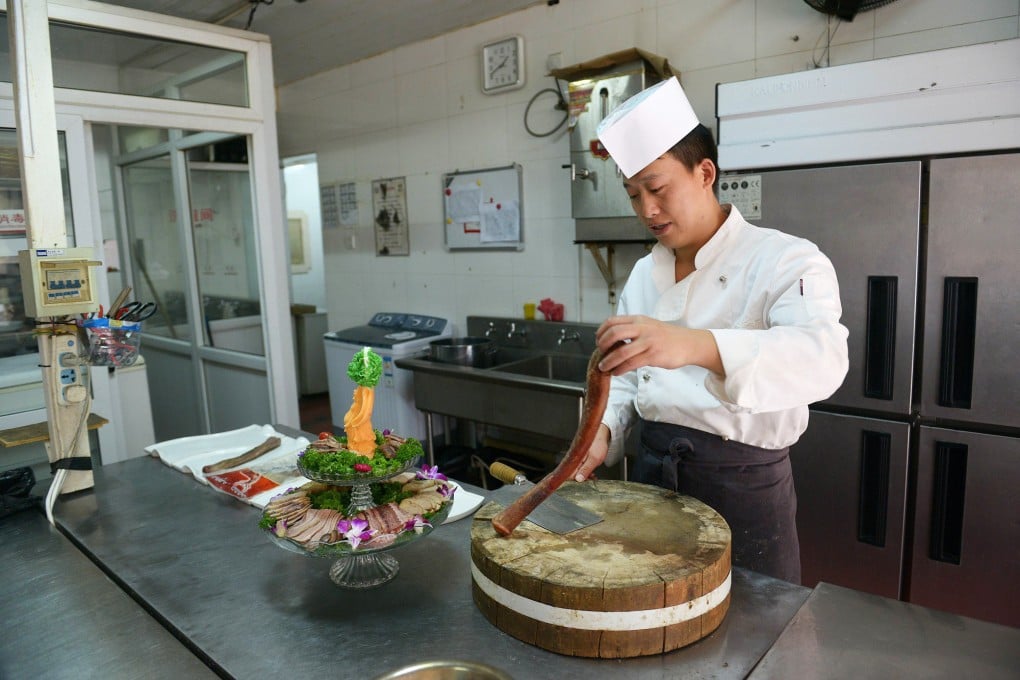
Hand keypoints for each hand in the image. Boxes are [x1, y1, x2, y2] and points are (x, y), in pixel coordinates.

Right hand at [574, 424, 609, 481]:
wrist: (601, 435)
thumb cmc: (597, 444)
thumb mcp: (594, 459)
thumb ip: (586, 469)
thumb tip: (578, 479)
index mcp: (574, 460)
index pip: (568, 475)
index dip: (573, 482)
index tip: (581, 485)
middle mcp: (573, 461)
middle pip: (571, 476)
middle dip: (581, 480)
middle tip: (590, 481)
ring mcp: (576, 461)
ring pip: (577, 473)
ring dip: (584, 478)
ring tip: (592, 478)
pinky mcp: (580, 461)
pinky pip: (580, 470)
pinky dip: (586, 474)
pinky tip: (592, 475)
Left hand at [596, 315, 723, 375]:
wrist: (690, 344)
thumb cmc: (668, 337)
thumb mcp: (649, 326)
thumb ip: (633, 330)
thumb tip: (613, 339)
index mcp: (639, 320)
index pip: (613, 321)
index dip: (601, 331)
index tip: (598, 340)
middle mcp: (642, 328)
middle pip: (614, 333)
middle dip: (602, 345)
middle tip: (599, 354)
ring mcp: (648, 341)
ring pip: (621, 351)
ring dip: (608, 361)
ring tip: (603, 367)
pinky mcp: (653, 355)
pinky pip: (631, 363)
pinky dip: (620, 369)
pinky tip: (616, 372)